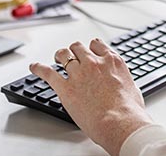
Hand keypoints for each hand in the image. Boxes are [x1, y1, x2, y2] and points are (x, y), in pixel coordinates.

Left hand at [30, 39, 153, 155]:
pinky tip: (34, 67)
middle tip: (72, 56)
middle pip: (78, 47)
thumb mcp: (132, 88)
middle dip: (74, 51)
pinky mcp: (65, 88)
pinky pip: (47, 72)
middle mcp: (94, 63)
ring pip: (63, 55)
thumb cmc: (129, 111)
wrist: (119, 122)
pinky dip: (39, 68)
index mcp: (112, 61)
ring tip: (56, 58)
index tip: (89, 51)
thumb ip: (122, 80)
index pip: (96, 44)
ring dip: (59, 56)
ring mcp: (78, 74)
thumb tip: (122, 85)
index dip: (91, 47)